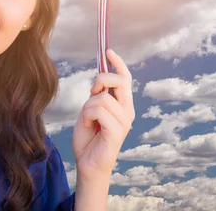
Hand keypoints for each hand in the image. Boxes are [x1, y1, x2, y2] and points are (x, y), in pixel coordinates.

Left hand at [72, 49, 135, 177]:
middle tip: (91, 91)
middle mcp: (128, 111)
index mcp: (123, 105)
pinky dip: (88, 116)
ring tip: (88, 120)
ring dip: (88, 106)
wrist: (88, 164)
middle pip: (120, 82)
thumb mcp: (90, 110)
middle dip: (102, 79)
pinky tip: (89, 126)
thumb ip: (97, 96)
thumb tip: (100, 81)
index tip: (108, 51)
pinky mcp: (117, 131)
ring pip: (102, 98)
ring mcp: (124, 121)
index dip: (118, 63)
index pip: (125, 79)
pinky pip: (98, 110)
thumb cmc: (88, 138)